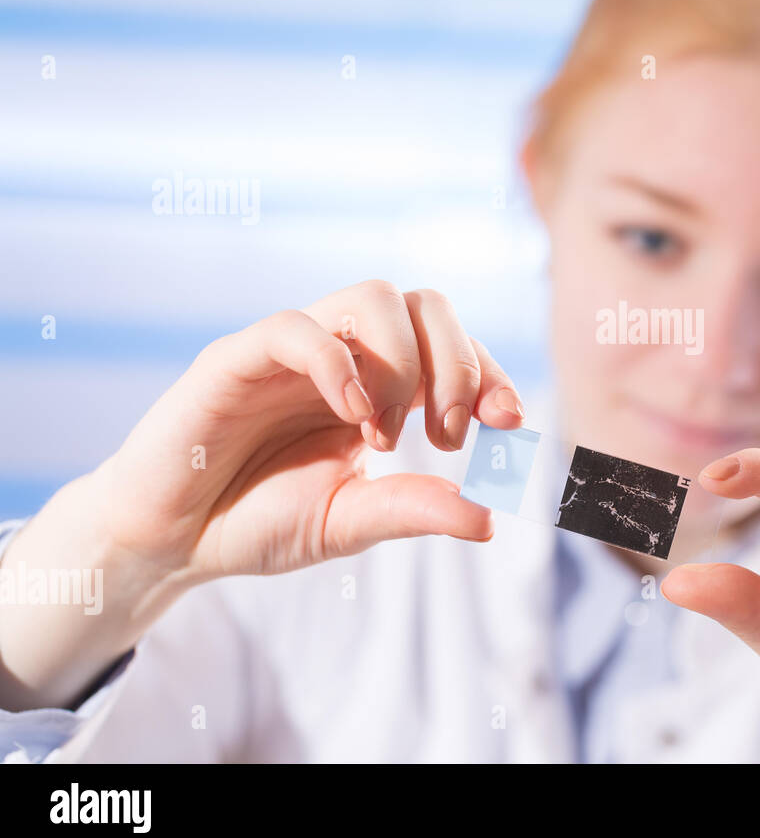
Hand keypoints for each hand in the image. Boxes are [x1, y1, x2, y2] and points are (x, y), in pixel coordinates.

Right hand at [101, 280, 523, 581]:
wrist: (172, 540)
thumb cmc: (259, 520)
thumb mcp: (348, 521)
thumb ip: (414, 510)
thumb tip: (490, 519)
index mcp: (377, 385)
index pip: (451, 344)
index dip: (488, 372)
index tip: (510, 422)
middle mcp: (343, 356)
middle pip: (424, 303)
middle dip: (457, 365)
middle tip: (449, 436)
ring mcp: (292, 351)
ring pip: (371, 298)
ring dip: (401, 364)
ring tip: (385, 435)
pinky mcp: (236, 359)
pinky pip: (296, 328)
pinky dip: (337, 364)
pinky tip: (352, 417)